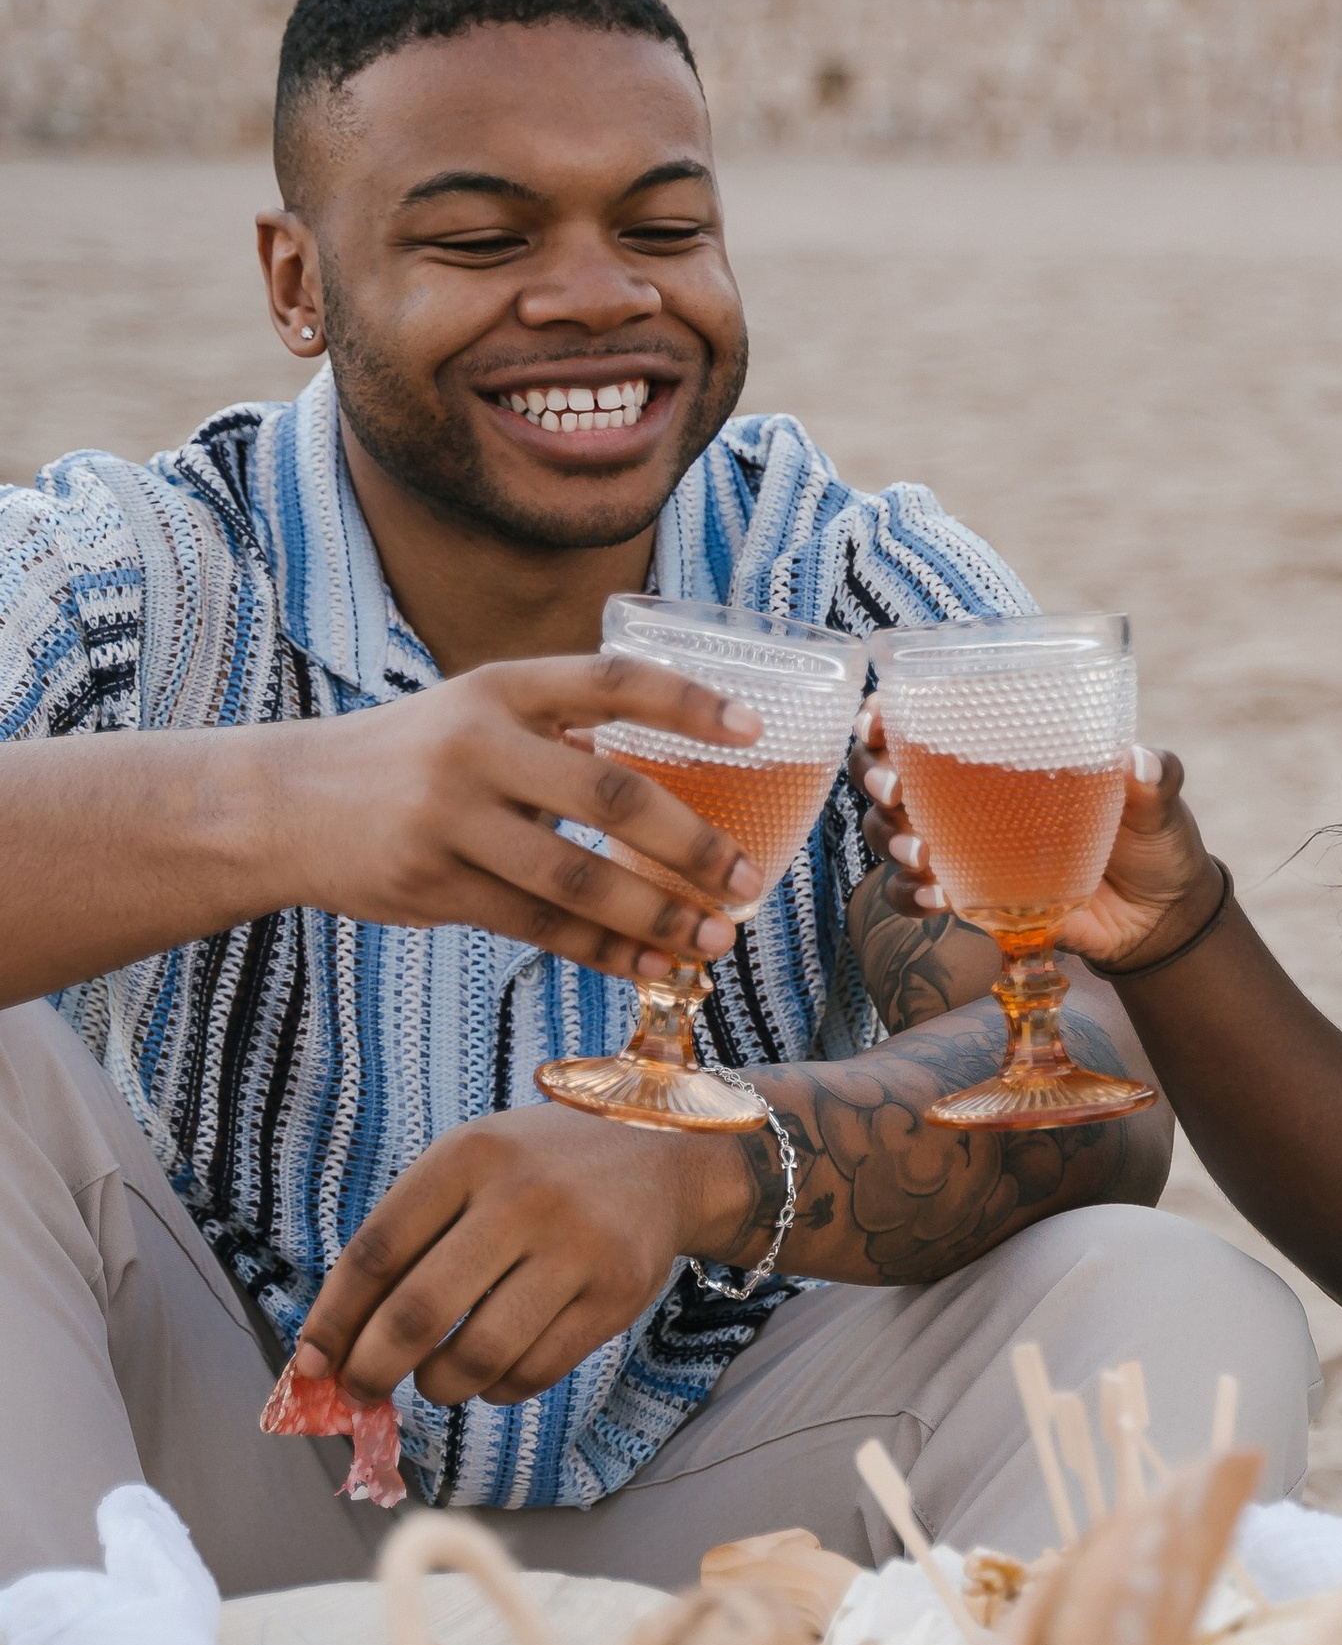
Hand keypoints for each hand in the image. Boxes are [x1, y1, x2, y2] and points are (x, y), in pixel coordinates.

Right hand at [274, 652, 775, 978]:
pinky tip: (650, 964)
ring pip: (578, 878)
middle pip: (611, 796)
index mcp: (501, 688)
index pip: (612, 680)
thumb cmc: (408, 759)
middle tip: (746, 878)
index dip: (688, 702)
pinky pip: (539, 926)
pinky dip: (604, 948)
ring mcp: (450, 817)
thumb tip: (673, 780)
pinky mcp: (433, 884)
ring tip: (713, 939)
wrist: (284, 804)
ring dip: (658, 915)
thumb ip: (558, 736)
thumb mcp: (474, 715)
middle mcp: (477, 744)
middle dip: (692, 845)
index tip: (754, 730)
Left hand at [291, 1103, 758, 1405]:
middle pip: (418, 1312)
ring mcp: (576, 1248)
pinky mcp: (617, 1295)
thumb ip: (408, 1238)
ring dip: (438, 1385)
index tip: (313, 1362)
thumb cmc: (537, 1170)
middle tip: (359, 1391)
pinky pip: (534, 1373)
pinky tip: (490, 1374)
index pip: (378, 1251)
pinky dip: (496, 1389)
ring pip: (477, 1356)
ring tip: (434, 1379)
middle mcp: (523, 1198)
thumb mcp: (471, 1166)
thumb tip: (333, 1346)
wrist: (661, 1156)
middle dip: (372, 1368)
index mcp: (470, 1156)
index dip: (334, 1317)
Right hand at [857, 714, 1224, 970]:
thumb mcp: (1157, 800)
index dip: (882, 714)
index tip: (875, 717)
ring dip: (888, 838)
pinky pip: (911, 894)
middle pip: (882, 772)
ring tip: (920, 854)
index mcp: (999, 749)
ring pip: (885, 831)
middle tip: (894, 790)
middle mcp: (963, 793)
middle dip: (872, 775)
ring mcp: (959, 845)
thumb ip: (1155, 778)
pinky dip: (910, 895)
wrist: (1157, 917)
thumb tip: (1139, 762)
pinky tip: (936, 898)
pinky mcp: (966, 894)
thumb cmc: (1150, 838)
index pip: (921, 719)